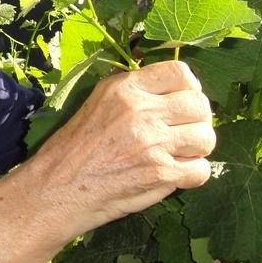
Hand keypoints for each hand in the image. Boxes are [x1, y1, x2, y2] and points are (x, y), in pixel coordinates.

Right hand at [31, 61, 214, 239]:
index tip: (182, 102)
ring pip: (206, 137)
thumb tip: (167, 86)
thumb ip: (132, 92)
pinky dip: (193, 175)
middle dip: (198, 120)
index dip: (190, 88)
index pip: (181, 73)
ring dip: (197, 148)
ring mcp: (153, 143)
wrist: (55, 189)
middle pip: (200, 105)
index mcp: (124, 88)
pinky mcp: (160, 174)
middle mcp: (141, 110)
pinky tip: (175, 175)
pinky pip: (202, 170)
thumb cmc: (72, 149)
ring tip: (179, 154)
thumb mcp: (97, 103)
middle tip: (183, 132)